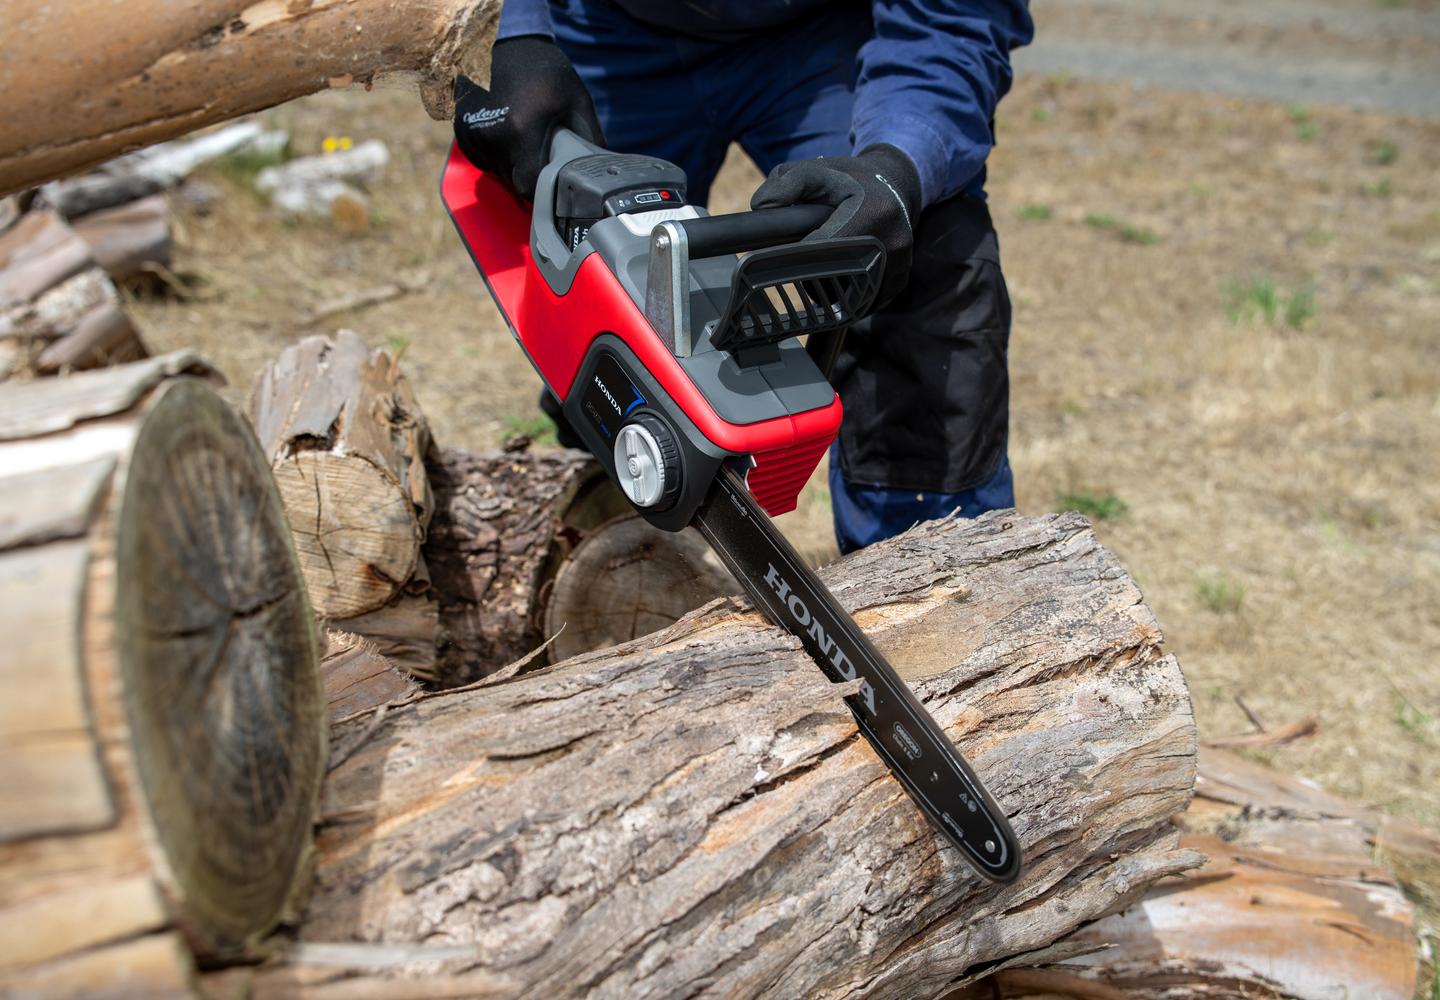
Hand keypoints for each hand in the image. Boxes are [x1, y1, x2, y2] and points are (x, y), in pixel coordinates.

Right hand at [453, 37, 604, 200]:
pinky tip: (510, 139)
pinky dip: (495, 157)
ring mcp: (475, 131)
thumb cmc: (550, 75)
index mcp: (522, 130)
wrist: (515, 46)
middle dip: (528, 178)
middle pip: (511, 180)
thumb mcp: (578, 104)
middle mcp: (494, 134)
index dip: (540, 191)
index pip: (527, 184)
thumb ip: (589, 141)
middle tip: (543, 161)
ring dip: (511, 167)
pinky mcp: (464, 127)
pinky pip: (481, 159)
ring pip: (496, 171)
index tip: (551, 187)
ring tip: (527, 146)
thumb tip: (599, 174)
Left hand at [750, 145, 921, 306]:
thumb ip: (784, 183)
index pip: (826, 248)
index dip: (799, 257)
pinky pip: (866, 301)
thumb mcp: (815, 170)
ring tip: (822, 266)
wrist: (895, 183)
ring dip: (831, 289)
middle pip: (838, 277)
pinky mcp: (901, 279)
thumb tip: (760, 207)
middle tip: (800, 261)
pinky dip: (849, 296)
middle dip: (813, 275)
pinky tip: (841, 279)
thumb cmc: (848, 178)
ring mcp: (901, 263)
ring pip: (851, 295)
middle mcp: (893, 240)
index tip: (780, 259)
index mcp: (873, 212)